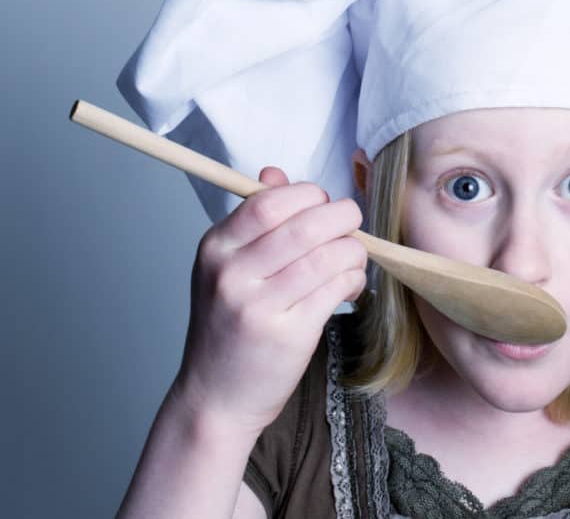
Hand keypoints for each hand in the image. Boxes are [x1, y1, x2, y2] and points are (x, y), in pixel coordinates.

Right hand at [172, 166, 367, 436]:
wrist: (216, 397)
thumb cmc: (227, 327)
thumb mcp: (225, 268)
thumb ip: (252, 220)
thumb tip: (276, 173)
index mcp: (215, 248)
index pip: (268, 202)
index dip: (306, 195)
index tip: (321, 204)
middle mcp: (232, 274)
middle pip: (304, 225)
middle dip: (341, 217)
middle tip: (351, 223)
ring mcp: (259, 306)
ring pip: (327, 256)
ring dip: (353, 251)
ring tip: (353, 258)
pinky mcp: (289, 335)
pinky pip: (336, 289)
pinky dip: (354, 279)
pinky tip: (351, 285)